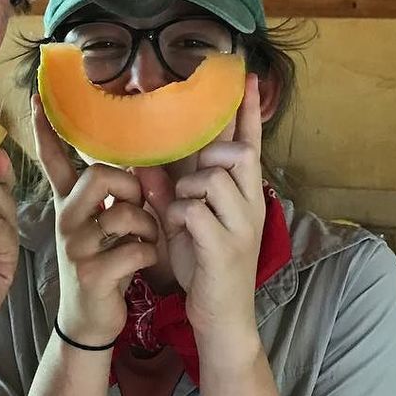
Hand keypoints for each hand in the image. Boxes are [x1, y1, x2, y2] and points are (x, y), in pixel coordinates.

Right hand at [33, 95, 158, 346]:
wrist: (90, 319)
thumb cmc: (104, 262)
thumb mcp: (102, 224)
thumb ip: (112, 195)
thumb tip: (138, 164)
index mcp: (68, 203)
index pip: (52, 159)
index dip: (45, 129)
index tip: (37, 96)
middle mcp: (66, 219)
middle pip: (100, 175)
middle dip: (130, 187)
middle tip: (136, 205)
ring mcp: (76, 247)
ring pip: (124, 213)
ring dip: (148, 227)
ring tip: (145, 240)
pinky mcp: (92, 273)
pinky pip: (136, 248)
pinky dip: (150, 254)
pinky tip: (142, 263)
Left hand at [144, 74, 265, 338]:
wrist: (222, 318)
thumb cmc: (205, 265)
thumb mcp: (186, 221)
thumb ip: (171, 189)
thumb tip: (145, 161)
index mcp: (243, 194)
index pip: (249, 142)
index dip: (247, 110)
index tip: (247, 76)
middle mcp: (250, 204)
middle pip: (230, 153)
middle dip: (204, 157)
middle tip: (189, 180)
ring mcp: (240, 225)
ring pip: (210, 178)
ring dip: (186, 190)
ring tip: (182, 213)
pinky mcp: (224, 246)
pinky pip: (194, 210)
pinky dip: (178, 217)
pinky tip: (180, 233)